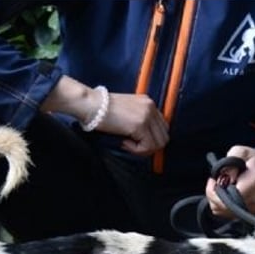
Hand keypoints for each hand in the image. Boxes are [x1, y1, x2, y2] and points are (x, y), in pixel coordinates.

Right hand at [42, 76, 168, 155]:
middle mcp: (151, 107)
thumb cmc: (102, 110)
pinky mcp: (140, 125)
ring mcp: (147, 115)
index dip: (151, 139)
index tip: (135, 141)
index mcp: (149, 103)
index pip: (162, 128)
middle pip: (164, 137)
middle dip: (149, 146)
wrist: (91, 104)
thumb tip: (147, 141)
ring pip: (158, 144)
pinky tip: (124, 143)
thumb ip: (139, 121)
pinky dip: (136, 150)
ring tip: (127, 144)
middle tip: (132, 146)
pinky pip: (147, 147)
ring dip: (143, 149)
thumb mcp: (127, 111)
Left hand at [205, 146, 254, 217]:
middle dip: (213, 194)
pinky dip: (221, 204)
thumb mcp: (242, 152)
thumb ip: (231, 162)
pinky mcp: (249, 213)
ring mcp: (252, 209)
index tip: (214, 178)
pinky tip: (225, 193)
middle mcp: (253, 200)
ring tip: (221, 186)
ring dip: (216, 199)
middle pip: (222, 207)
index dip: (215, 189)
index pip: (227, 197)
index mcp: (253, 184)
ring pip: (222, 212)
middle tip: (216, 181)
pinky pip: (227, 214)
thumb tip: (224, 178)